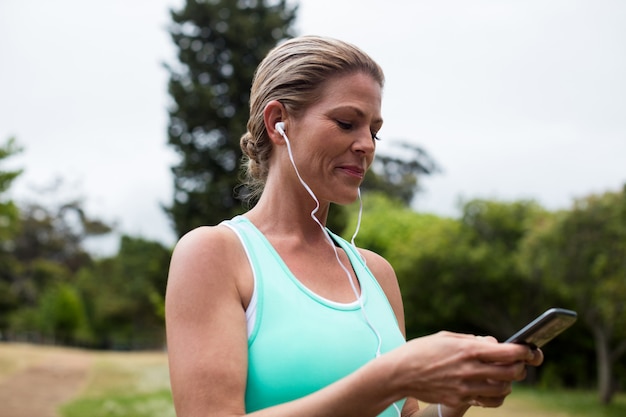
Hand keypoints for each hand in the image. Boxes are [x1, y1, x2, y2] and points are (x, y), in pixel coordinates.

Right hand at [392, 331, 535, 408]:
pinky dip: (495, 396)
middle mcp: (469, 370)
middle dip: (521, 367)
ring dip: (509, 383)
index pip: (508, 353)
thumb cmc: (421, 351)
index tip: (528, 349)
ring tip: (503, 376)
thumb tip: (493, 344)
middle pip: (512, 373)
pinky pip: (487, 402)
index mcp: (468, 350)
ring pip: (503, 390)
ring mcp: (465, 388)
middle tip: (519, 363)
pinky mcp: (459, 401)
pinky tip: (490, 388)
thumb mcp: (447, 337)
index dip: (524, 351)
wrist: (399, 373)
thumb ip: (472, 340)